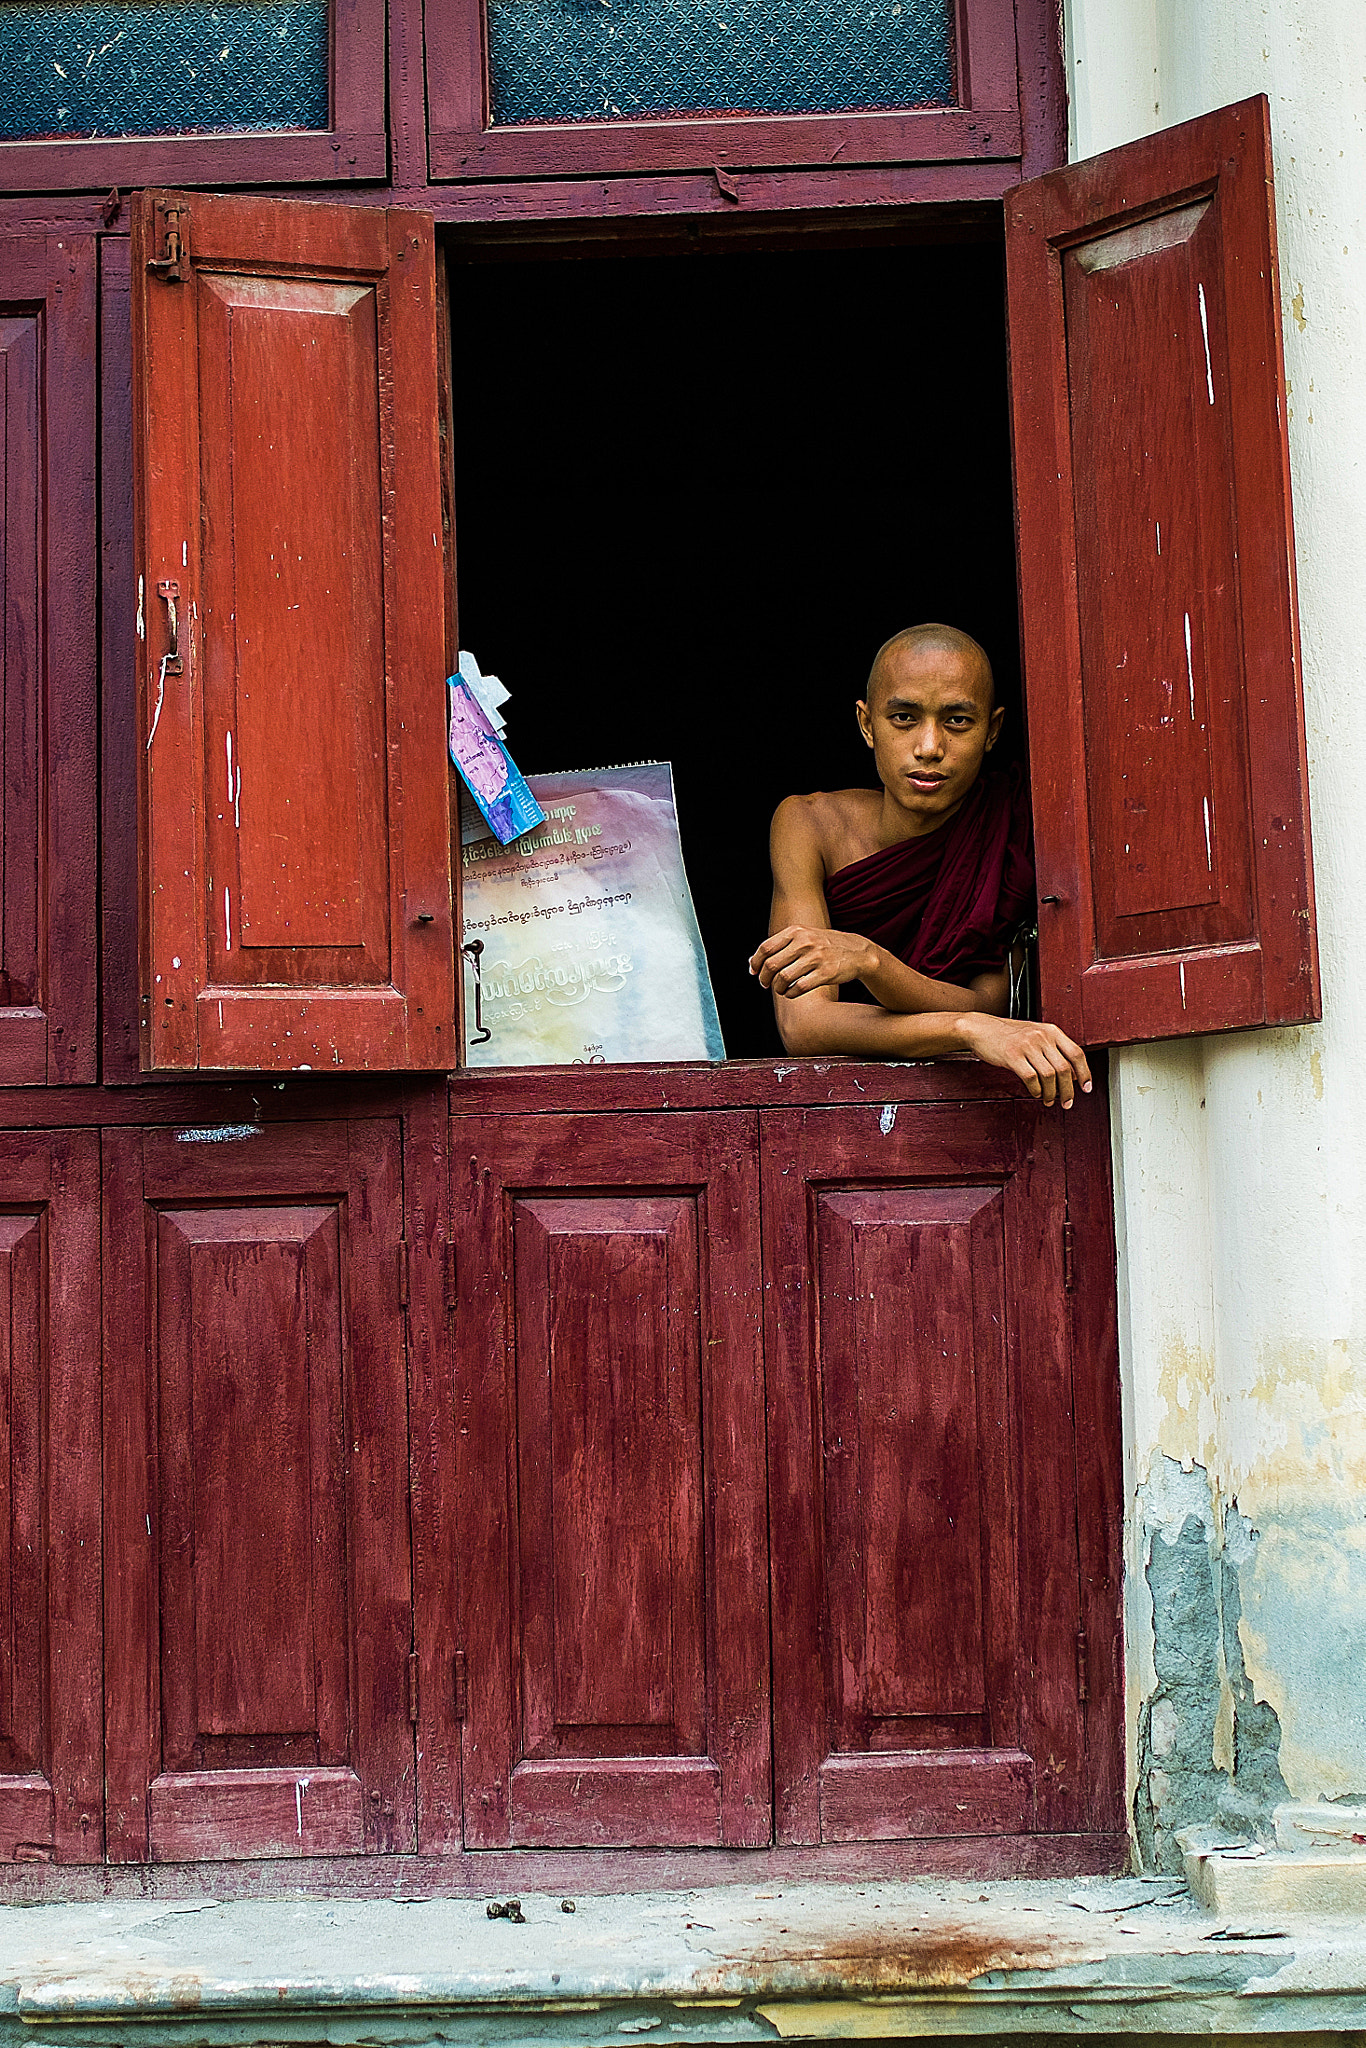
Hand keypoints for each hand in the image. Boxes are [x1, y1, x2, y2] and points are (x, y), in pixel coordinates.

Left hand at [749, 925, 875, 996]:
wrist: (858, 952)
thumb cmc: (826, 946)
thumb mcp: (805, 936)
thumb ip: (780, 946)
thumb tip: (752, 961)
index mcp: (796, 931)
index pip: (765, 948)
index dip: (756, 963)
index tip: (754, 972)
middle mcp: (805, 942)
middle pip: (771, 965)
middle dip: (764, 979)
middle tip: (765, 984)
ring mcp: (816, 958)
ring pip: (783, 978)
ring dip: (777, 988)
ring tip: (780, 990)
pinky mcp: (825, 973)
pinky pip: (798, 988)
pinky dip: (790, 994)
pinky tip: (790, 994)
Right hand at [956, 1011, 1092, 1106]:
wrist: (980, 1028)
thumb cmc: (1007, 1033)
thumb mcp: (1035, 1033)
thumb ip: (1053, 1048)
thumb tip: (1071, 1071)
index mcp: (1051, 1031)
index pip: (1076, 1053)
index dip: (1085, 1073)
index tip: (1086, 1087)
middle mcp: (1042, 1036)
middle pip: (1064, 1069)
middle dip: (1069, 1090)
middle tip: (1067, 1102)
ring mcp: (1027, 1046)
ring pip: (1049, 1076)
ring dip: (1052, 1093)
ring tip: (1050, 1100)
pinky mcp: (1012, 1056)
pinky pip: (1031, 1078)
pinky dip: (1036, 1090)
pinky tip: (1036, 1093)